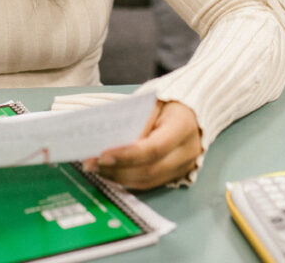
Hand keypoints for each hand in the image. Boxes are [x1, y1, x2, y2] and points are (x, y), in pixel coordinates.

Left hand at [83, 100, 201, 189]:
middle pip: (149, 170)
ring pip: (148, 181)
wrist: (194, 110)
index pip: (153, 148)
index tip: (102, 154)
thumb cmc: (170, 102)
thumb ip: (137, 121)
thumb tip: (113, 141)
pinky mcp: (178, 175)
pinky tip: (110, 172)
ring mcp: (185, 166)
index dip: (126, 155)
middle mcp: (188, 151)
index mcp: (183, 127)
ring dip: (118, 177)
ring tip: (95, 168)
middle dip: (116, 169)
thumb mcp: (153, 102)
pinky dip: (128, 180)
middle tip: (90, 163)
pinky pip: (151, 183)